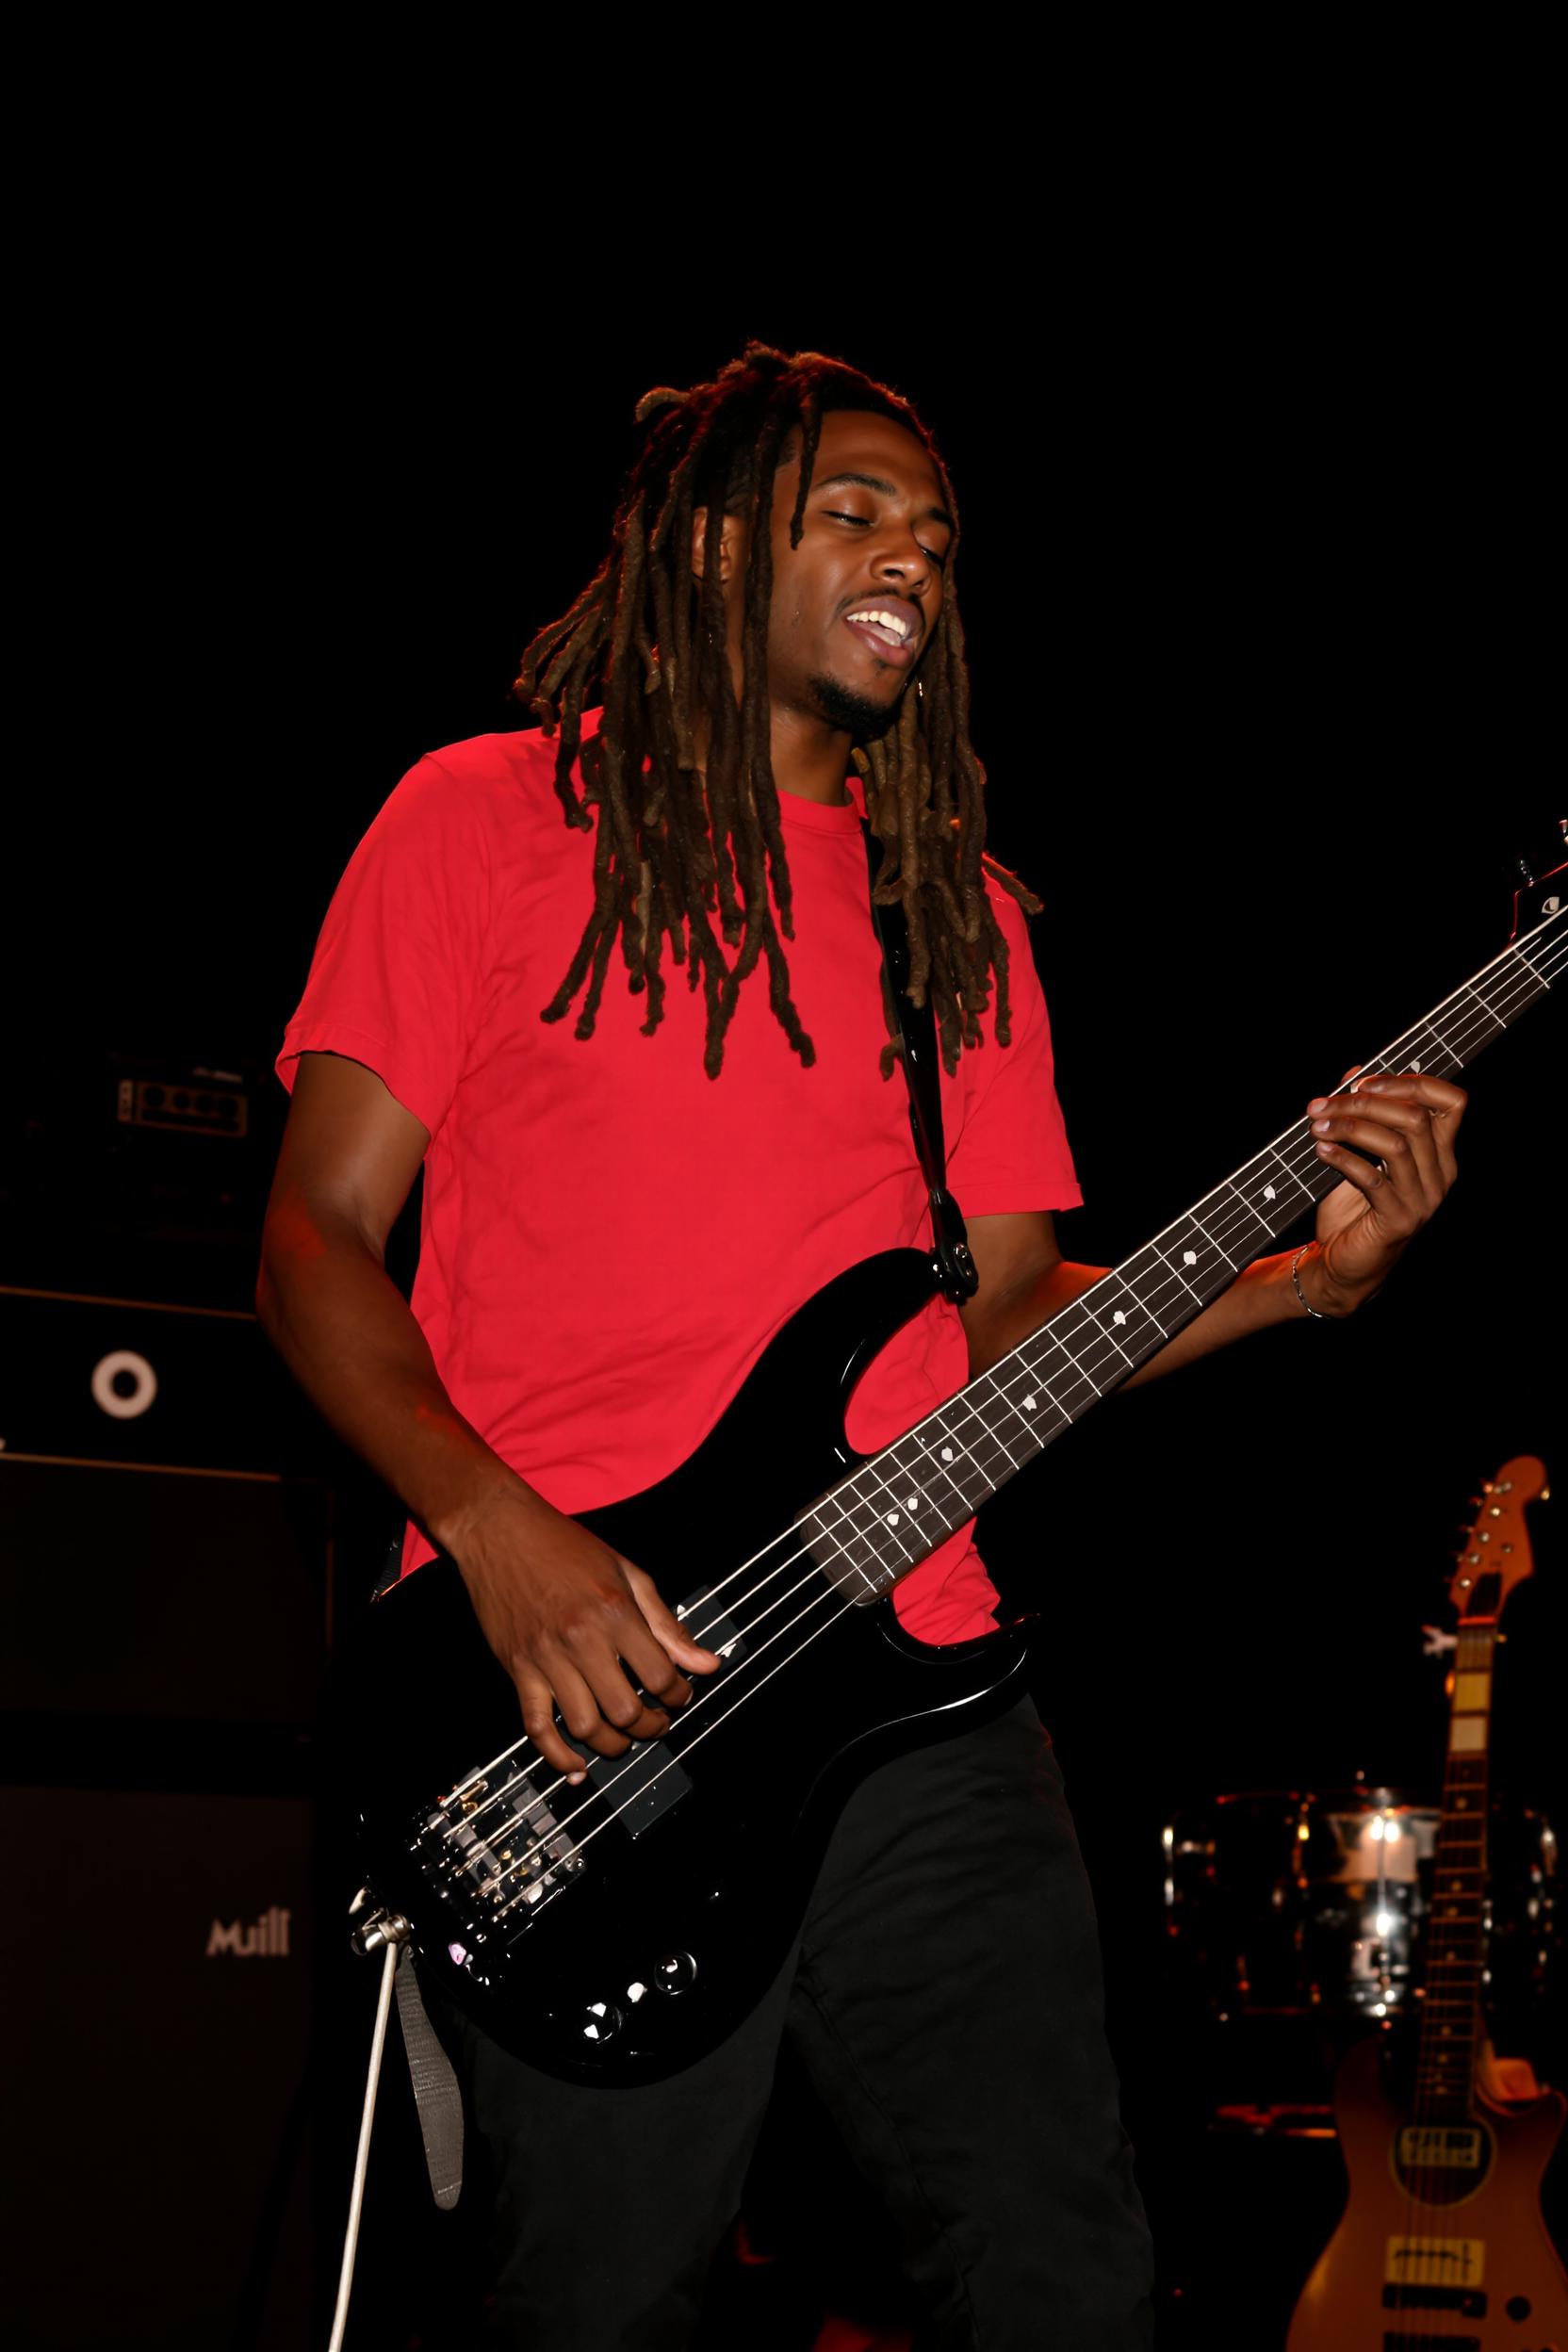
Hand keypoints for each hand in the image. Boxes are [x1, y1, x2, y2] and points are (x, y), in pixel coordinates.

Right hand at [450, 1488, 719, 1779]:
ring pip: (586, 1726)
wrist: (500, 1530)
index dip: (679, 1694)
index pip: (660, 1675)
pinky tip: (575, 1767)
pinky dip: (557, 1755)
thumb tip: (705, 1663)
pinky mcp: (517, 1669)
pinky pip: (537, 1726)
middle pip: (625, 1710)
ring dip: (612, 1745)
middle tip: (658, 1722)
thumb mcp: (627, 1573)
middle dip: (650, 1726)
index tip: (680, 1695)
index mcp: (615, 1612)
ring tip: (624, 1739)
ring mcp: (546, 1658)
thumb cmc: (564, 1546)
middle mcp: (582, 1639)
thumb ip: (666, 1623)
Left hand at [1301, 1067, 1467, 1311]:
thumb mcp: (1360, 1155)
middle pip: (1415, 1117)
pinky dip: (1343, 1158)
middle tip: (1322, 1103)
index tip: (1364, 1081)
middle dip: (1364, 1102)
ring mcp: (1423, 1199)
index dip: (1411, 1082)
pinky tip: (1320, 1149)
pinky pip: (1373, 1179)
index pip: (1452, 1102)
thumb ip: (1364, 1114)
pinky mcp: (1398, 1220)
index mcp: (1440, 1154)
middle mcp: (1440, 1174)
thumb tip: (1355, 1071)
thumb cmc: (1353, 1210)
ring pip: (1395, 1144)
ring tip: (1315, 1124)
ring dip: (1349, 1127)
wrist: (1344, 1267)